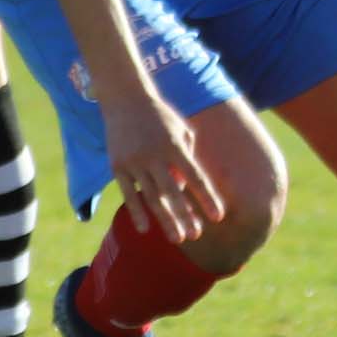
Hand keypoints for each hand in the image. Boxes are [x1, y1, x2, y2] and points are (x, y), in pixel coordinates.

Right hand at [100, 85, 224, 245]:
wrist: (125, 97)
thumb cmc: (159, 115)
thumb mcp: (181, 129)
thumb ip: (187, 157)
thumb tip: (187, 188)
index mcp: (175, 145)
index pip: (195, 177)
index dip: (207, 197)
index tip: (219, 217)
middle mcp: (155, 154)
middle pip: (174, 192)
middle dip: (186, 216)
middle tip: (196, 236)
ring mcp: (134, 161)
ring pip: (152, 196)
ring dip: (165, 219)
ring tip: (177, 239)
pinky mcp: (117, 165)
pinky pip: (128, 193)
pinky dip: (136, 211)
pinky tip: (145, 229)